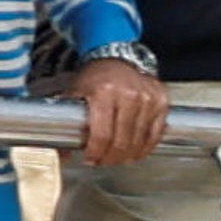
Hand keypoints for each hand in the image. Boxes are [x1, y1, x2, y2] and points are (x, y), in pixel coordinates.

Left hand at [75, 48, 168, 167]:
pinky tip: (135, 153)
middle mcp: (129, 95)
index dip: (95, 152)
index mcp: (104, 92)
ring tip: (116, 159)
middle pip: (122, 141)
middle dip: (110, 157)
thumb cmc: (95, 77)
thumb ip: (63, 121)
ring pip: (139, 140)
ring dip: (127, 156)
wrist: (118, 58)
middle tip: (101, 161)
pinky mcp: (162, 102)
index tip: (89, 158)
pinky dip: (145, 147)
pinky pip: (155, 133)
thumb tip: (59, 153)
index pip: (102, 134)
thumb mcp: (74, 93)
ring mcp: (148, 99)